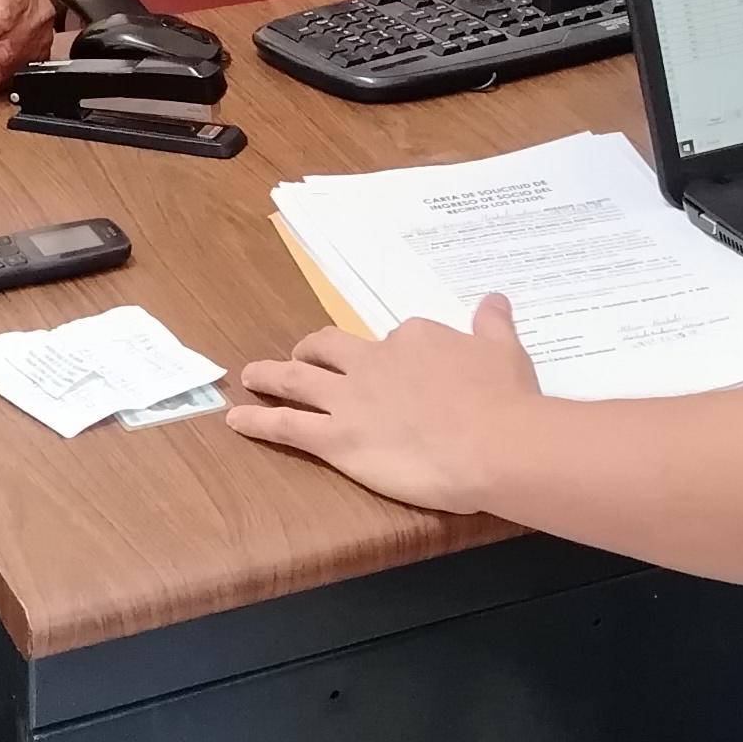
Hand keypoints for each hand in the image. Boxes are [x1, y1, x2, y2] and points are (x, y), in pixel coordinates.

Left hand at [227, 294, 543, 512]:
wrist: (494, 442)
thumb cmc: (505, 400)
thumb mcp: (506, 351)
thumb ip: (492, 325)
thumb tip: (494, 299)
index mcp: (414, 338)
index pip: (393, 341)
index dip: (390, 356)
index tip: (396, 371)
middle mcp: (374, 360)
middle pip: (329, 348)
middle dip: (310, 351)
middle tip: (300, 357)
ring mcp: (351, 399)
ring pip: (297, 381)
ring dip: (270, 375)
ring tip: (250, 376)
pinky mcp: (337, 439)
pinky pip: (287, 425)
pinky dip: (258, 420)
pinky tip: (236, 420)